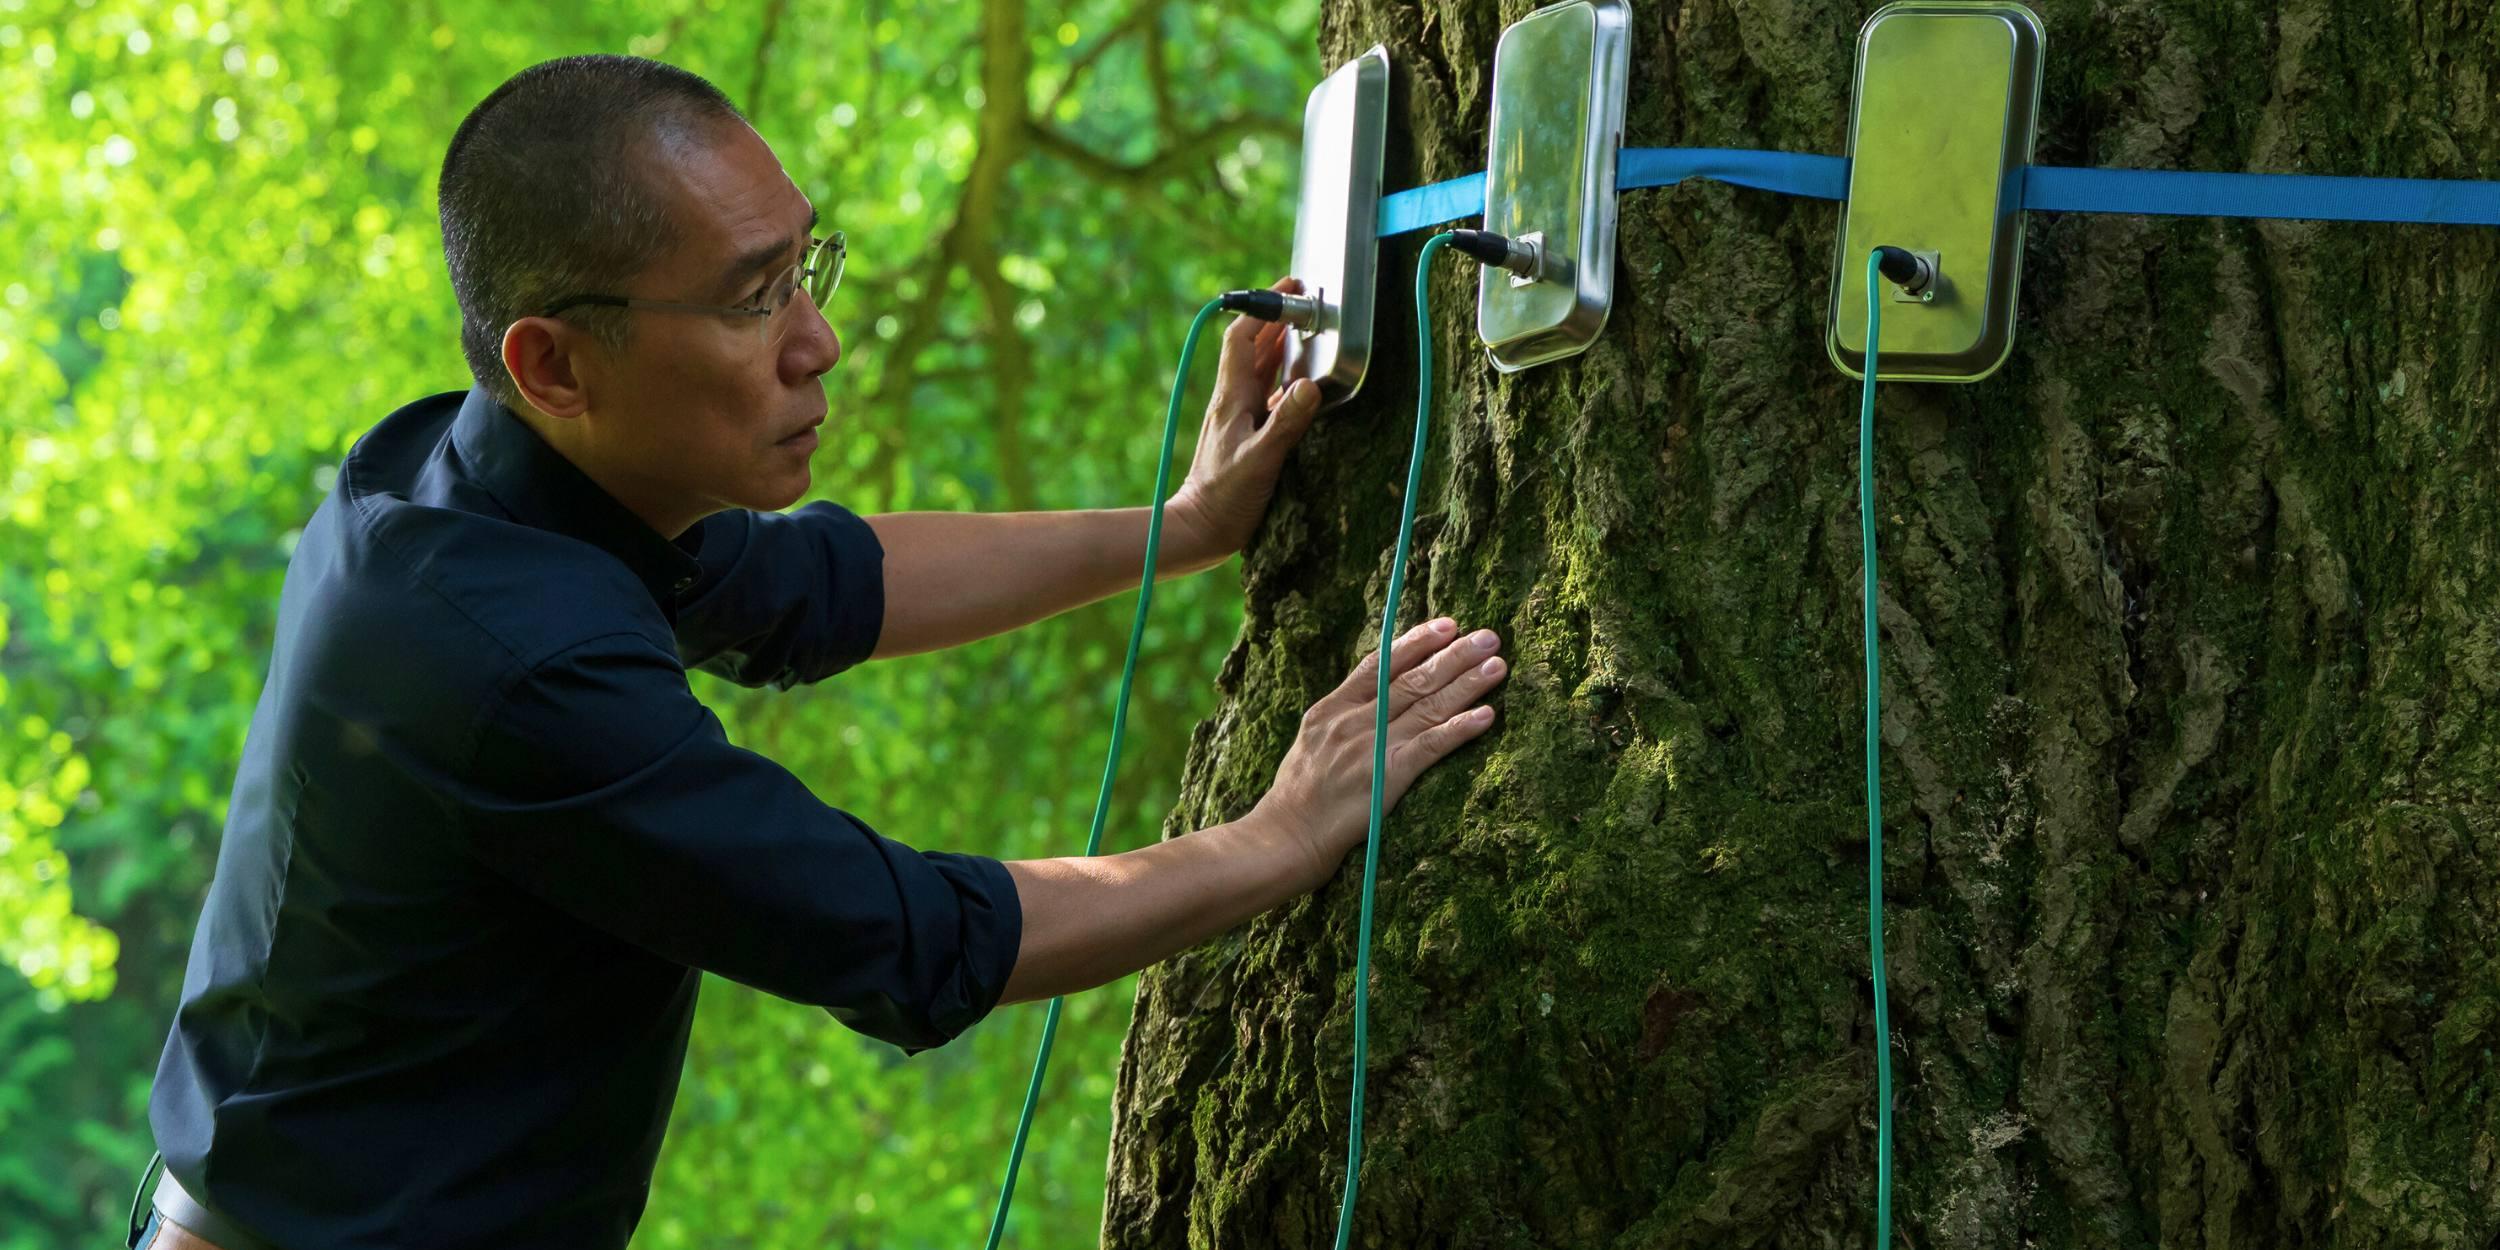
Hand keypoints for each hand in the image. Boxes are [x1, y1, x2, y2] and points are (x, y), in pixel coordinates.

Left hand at [1166, 276, 1324, 566]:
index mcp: (1231, 398)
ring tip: (1307, 331)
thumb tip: (1310, 384)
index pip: (1242, 338)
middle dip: (1276, 320)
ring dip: (1280, 347)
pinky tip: (1300, 385)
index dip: (1263, 308)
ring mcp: (1237, 416)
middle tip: (1305, 303)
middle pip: (1253, 347)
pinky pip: (1266, 395)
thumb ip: (1287, 422)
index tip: (1290, 290)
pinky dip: (1284, 381)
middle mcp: (1232, 401)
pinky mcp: (1245, 434)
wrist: (1199, 529)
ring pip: (1260, 369)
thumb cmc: (1225, 498)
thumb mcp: (1261, 460)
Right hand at [1255, 617, 1507, 879]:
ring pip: (1427, 706)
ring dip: (1467, 684)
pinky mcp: (1388, 776)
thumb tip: (1368, 702)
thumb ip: (1339, 720)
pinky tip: (1487, 715)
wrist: (1284, 836)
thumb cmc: (1296, 798)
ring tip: (1497, 665)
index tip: (1447, 625)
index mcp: (1331, 709)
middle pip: (1412, 679)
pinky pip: (1432, 746)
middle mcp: (1352, 720)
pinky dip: (1461, 728)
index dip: (1416, 642)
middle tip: (1488, 636)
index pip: (1380, 665)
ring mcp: (1371, 746)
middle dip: (1454, 655)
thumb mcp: (1310, 744)